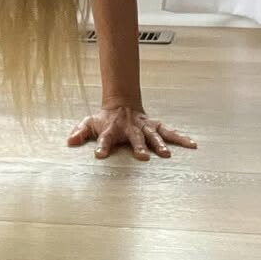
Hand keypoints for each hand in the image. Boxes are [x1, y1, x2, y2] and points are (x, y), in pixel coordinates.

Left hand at [66, 103, 197, 160]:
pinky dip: (180, 138)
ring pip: (153, 135)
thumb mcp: (90, 122)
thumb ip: (80, 132)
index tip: (99, 155)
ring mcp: (144, 127)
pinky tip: (191, 144)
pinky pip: (169, 132)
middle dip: (138, 146)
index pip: (105, 138)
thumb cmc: (105, 118)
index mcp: (112, 129)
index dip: (101, 146)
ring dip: (159, 144)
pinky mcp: (155, 126)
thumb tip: (68, 142)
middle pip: (134, 137)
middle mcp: (130, 128)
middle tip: (142, 156)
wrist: (122, 103)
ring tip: (166, 154)